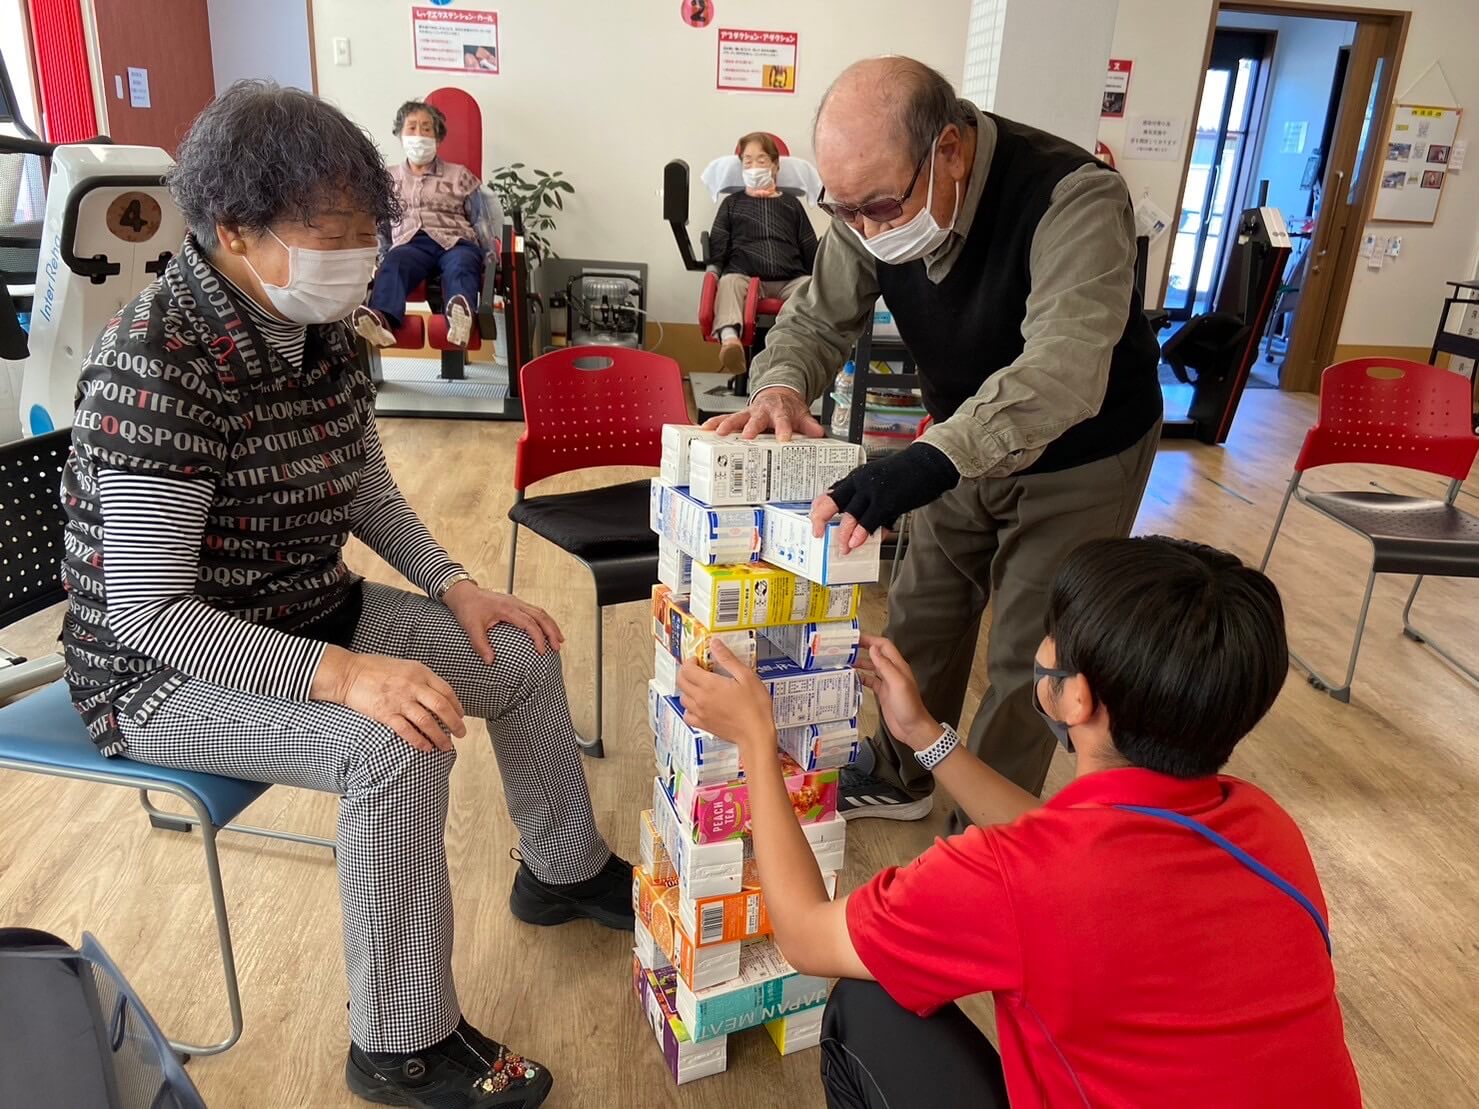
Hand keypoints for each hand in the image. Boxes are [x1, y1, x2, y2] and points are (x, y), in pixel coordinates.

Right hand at [312, 646, 466, 752]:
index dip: (457, 706)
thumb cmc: (374, 668)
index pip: (446, 691)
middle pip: (441, 707)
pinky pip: (407, 731)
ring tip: (446, 747)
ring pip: (427, 722)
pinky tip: (425, 748)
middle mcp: (413, 685)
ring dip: (440, 737)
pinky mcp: (385, 713)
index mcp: (420, 672)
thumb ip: (420, 678)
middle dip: (455, 724)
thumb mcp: (404, 666)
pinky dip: (418, 741)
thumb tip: (436, 693)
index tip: (461, 716)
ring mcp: (399, 700)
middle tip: (461, 734)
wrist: (348, 673)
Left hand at [442, 581, 563, 662]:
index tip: (542, 651)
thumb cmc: (467, 608)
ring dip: (551, 625)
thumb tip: (490, 662)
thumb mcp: (471, 628)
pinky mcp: (515, 604)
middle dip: (552, 631)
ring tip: (559, 639)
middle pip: (541, 616)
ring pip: (540, 612)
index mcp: (507, 608)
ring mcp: (516, 602)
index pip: (529, 623)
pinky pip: (535, 611)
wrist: (463, 593)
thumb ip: (480, 645)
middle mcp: (515, 603)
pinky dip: (544, 621)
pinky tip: (547, 629)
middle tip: (558, 646)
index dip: (538, 638)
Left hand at [676, 640, 776, 750]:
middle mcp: (701, 698)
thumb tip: (715, 644)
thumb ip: (728, 659)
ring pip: (683, 697)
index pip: (687, 668)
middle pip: (681, 681)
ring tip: (701, 686)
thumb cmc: (755, 707)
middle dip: (687, 672)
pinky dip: (690, 708)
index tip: (699, 660)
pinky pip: (687, 715)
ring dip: (688, 689)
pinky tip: (700, 705)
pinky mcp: (703, 725)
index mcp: (710, 685)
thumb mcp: (746, 676)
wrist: (756, 734)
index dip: (690, 661)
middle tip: (698, 670)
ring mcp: (700, 713)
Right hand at [703, 386, 823, 441]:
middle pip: (755, 419)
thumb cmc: (787, 408)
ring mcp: (749, 413)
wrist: (779, 394)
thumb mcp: (801, 414)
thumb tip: (819, 432)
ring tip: (718, 433)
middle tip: (746, 436)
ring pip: (736, 417)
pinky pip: (725, 418)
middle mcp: (762, 410)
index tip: (784, 439)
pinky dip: (714, 423)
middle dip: (750, 427)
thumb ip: (809, 425)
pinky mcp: (738, 415)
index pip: (783, 420)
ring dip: (726, 425)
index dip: (783, 429)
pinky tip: (705, 428)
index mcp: (779, 411)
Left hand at [811, 442, 958, 547]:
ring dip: (844, 534)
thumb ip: (866, 501)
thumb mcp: (878, 481)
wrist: (928, 463)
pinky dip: (863, 533)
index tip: (814, 520)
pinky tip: (858, 541)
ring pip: (852, 515)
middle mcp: (861, 482)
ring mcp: (874, 491)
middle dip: (822, 519)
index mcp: (857, 477)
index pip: (831, 492)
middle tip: (818, 533)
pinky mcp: (889, 501)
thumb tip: (857, 525)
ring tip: (843, 547)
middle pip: (834, 501)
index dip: (819, 507)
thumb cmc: (906, 473)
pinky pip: (872, 520)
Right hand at [855, 635, 940, 750]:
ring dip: (859, 663)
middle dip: (862, 649)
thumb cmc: (909, 707)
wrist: (913, 728)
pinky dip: (861, 678)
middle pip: (876, 654)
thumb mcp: (897, 683)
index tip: (855, 638)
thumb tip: (873, 649)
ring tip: (845, 662)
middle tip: (846, 648)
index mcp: (898, 666)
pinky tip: (852, 679)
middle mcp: (892, 672)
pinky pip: (870, 681)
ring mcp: (887, 682)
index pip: (884, 646)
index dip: (870, 639)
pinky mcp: (882, 693)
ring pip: (871, 667)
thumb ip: (886, 665)